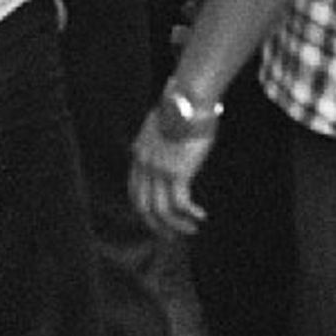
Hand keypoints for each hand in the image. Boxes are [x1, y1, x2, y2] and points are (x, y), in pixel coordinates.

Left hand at [129, 106, 216, 238]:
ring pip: (162, 212)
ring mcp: (159, 170)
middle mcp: (145, 164)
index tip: (158, 221)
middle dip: (157, 227)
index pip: (134, 192)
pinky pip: (181, 205)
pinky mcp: (177, 172)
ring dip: (177, 226)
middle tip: (172, 236)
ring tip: (191, 230)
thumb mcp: (160, 124)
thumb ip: (155, 140)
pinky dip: (191, 214)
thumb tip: (156, 146)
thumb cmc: (181, 106)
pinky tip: (201, 216)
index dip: (145, 211)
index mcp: (139, 153)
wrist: (188, 99)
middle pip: (144, 208)